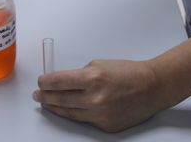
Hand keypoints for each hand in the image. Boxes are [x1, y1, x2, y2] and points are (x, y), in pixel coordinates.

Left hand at [32, 59, 168, 132]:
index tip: (40, 82)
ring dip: (55, 108)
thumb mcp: (100, 64)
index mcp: (92, 78)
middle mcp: (95, 98)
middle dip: (46, 97)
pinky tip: (68, 110)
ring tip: (47, 104)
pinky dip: (76, 114)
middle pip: (60, 100)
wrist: (151, 87)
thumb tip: (62, 82)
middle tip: (38, 95)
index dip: (46, 82)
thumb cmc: (128, 72)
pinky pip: (85, 120)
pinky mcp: (106, 125)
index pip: (59, 82)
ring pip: (69, 113)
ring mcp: (100, 114)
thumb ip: (80, 75)